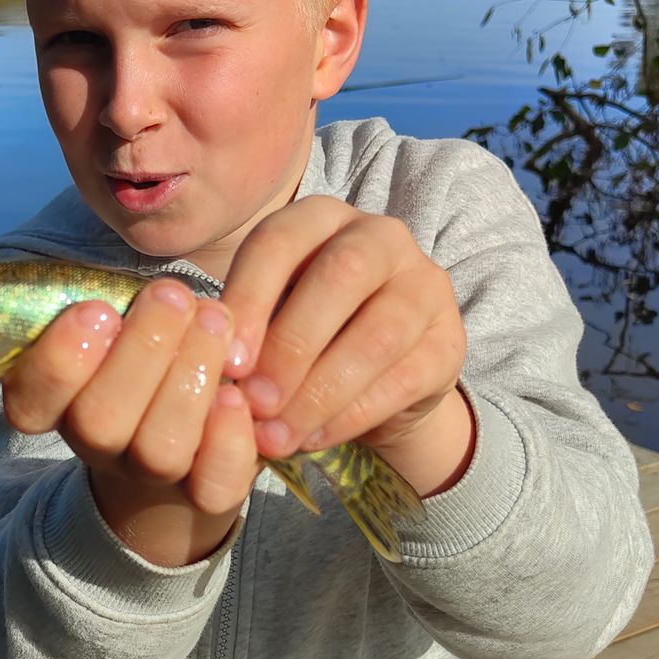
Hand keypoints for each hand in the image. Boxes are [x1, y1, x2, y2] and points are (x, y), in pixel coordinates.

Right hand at [1, 276, 259, 565]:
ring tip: (214, 320)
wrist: (192, 437)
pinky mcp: (206, 495)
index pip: (29, 404)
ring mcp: (151, 476)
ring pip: (158, 449)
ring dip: (189, 377)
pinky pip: (213, 485)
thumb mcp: (126, 323)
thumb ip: (127, 308)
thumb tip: (164, 294)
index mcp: (60, 405)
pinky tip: (236, 394)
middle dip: (140, 350)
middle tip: (173, 296)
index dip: (58, 363)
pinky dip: (227, 438)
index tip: (97, 310)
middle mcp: (98, 446)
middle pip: (99, 422)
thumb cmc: (152, 354)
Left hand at [221, 197, 473, 498]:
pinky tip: (312, 439)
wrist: (377, 384)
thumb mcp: (266, 322)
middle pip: (339, 276)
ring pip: (378, 333)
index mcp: (319, 218)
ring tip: (277, 436)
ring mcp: (424, 285)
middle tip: (253, 404)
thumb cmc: (304, 340)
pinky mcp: (450, 341)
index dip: (249, 301)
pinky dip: (351, 415)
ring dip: (320, 392)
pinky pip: (403, 378)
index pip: (279, 241)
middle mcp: (380, 237)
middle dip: (290, 346)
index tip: (225, 365)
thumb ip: (242, 332)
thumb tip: (208, 365)